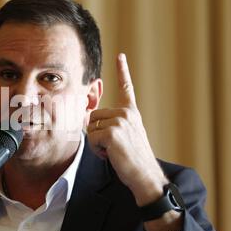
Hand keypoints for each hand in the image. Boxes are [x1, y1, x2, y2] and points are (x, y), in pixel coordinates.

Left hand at [87, 53, 167, 205]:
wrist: (145, 175)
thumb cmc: (133, 158)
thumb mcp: (126, 136)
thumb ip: (111, 124)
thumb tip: (86, 118)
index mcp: (131, 113)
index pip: (126, 88)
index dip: (122, 71)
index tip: (120, 55)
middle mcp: (127, 113)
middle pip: (93, 115)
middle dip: (95, 132)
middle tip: (111, 146)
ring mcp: (120, 121)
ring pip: (90, 127)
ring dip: (96, 143)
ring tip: (112, 151)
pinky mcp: (112, 133)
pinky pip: (91, 138)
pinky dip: (96, 150)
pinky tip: (111, 155)